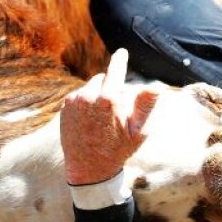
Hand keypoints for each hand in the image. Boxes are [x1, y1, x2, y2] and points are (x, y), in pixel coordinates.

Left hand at [60, 49, 160, 184]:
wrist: (88, 169)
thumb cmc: (118, 151)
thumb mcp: (138, 131)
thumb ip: (146, 105)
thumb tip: (157, 86)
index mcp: (108, 99)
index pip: (115, 70)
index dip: (120, 59)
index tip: (122, 52)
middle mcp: (88, 96)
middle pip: (103, 79)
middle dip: (110, 88)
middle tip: (115, 111)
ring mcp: (74, 101)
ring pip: (90, 87)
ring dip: (97, 95)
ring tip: (102, 119)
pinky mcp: (64, 107)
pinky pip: (78, 96)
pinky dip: (85, 102)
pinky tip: (89, 121)